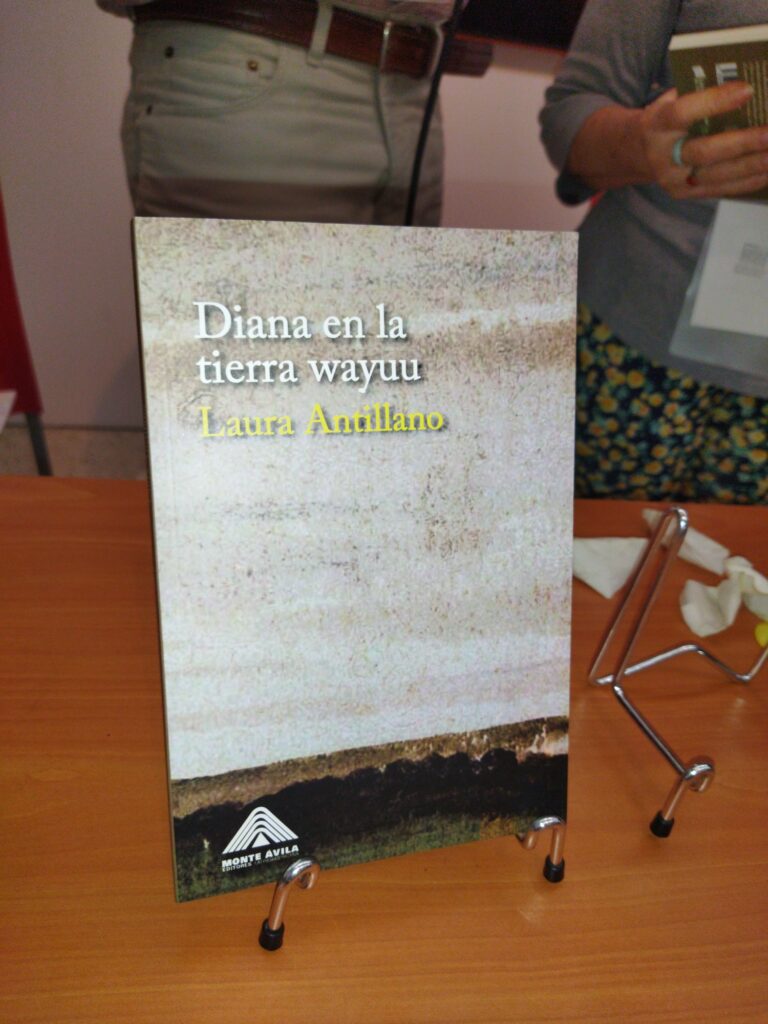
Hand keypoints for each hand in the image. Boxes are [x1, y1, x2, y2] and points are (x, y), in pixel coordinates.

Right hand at [639, 82, 767, 198]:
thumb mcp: (670, 101)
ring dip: (752, 165)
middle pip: (704, 152)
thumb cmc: (665, 119)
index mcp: (657, 125)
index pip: (683, 113)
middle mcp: (663, 156)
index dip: (714, 102)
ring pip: (716, 175)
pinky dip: (749, 181)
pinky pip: (721, 189)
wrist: (637, 153)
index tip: (748, 90)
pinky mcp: (685, 194)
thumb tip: (748, 90)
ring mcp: (674, 180)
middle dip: (743, 142)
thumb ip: (698, 95)